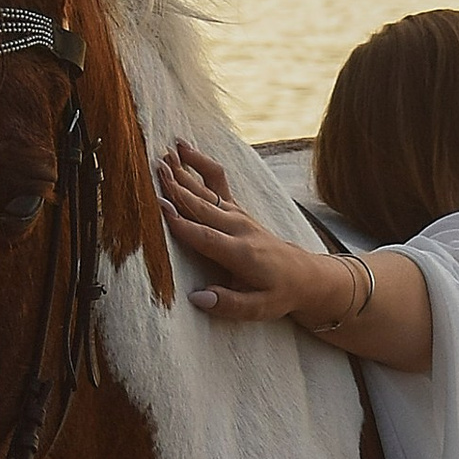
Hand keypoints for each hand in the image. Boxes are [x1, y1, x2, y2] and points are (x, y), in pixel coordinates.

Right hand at [155, 142, 315, 323]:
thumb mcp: (259, 309)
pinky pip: (217, 181)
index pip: (206, 237)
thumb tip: (199, 298)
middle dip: (178, 188)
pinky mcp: (236, 209)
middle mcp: (239, 228)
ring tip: (163, 155)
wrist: (303, 275)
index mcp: (241, 253)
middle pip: (203, 206)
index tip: (160, 207)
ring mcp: (238, 215)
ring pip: (206, 190)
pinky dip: (200, 164)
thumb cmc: (278, 293)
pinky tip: (183, 149)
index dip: (182, 223)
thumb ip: (229, 304)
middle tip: (154, 171)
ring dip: (184, 172)